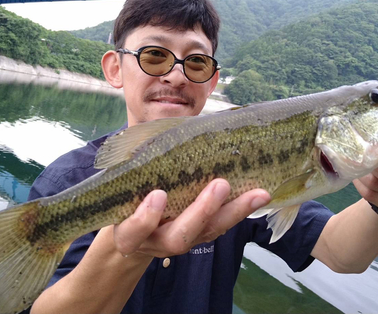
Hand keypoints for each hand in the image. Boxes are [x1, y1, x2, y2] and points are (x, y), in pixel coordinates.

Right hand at [112, 179, 269, 257]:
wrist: (132, 233)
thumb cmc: (124, 201)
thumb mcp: (119, 191)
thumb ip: (131, 172)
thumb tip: (150, 135)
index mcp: (128, 233)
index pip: (133, 231)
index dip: (145, 218)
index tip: (158, 195)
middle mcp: (155, 243)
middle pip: (178, 237)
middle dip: (201, 212)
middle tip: (220, 185)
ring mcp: (180, 241)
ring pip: (207, 234)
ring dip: (232, 213)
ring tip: (257, 194)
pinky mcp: (199, 236)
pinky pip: (219, 228)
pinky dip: (238, 212)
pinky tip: (258, 195)